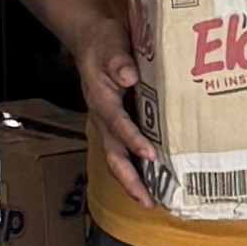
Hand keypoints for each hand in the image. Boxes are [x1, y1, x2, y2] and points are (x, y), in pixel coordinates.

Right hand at [69, 21, 163, 204]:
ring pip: (117, 159)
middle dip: (129, 181)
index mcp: (102, 100)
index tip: (150, 155)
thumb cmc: (104, 44)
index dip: (132, 140)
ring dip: (133, 182)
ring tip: (151, 202)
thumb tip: (129, 75)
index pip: (117, 124)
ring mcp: (108, 126)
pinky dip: (137, 169)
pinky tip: (155, 181)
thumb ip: (118, 60)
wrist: (91, 42)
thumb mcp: (110, 45)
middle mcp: (102, 119)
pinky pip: (124, 152)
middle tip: (147, 202)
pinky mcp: (116, 126)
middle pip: (113, 156)